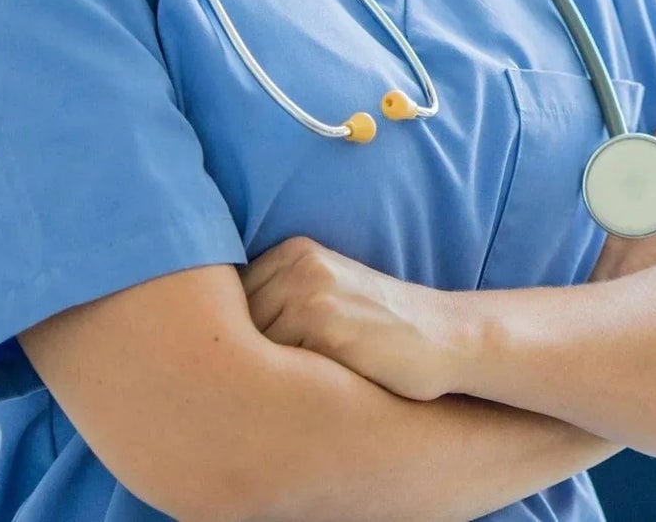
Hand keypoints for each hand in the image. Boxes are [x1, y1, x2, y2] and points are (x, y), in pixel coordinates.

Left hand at [241, 236, 462, 401]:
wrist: (443, 339)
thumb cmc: (380, 330)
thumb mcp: (328, 293)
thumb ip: (279, 298)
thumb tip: (212, 336)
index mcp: (297, 251)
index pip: (228, 297)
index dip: (224, 336)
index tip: (228, 364)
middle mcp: (298, 264)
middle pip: (228, 321)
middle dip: (230, 358)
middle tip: (238, 390)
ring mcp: (309, 293)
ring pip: (245, 347)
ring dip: (248, 378)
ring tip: (266, 400)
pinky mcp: (322, 328)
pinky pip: (272, 367)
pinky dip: (274, 390)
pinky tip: (289, 404)